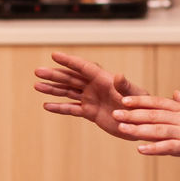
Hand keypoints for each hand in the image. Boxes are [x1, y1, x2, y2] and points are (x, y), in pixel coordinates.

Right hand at [34, 51, 148, 139]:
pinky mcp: (90, 113)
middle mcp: (95, 87)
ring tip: (37, 86)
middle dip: (54, 75)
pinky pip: (72, 109)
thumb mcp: (135, 95)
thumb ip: (126, 86)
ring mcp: (91, 99)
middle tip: (37, 71)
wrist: (142, 125)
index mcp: (104, 79)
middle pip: (71, 78)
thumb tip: (119, 75)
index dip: (69, 61)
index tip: (54, 55)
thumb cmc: (142, 106)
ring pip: (68, 92)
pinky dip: (60, 107)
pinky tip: (47, 105)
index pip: (83, 67)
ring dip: (53, 89)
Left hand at [114, 91, 179, 167]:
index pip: (160, 102)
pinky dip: (154, 148)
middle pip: (155, 114)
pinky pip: (170, 147)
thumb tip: (176, 93)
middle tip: (114, 111)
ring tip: (121, 127)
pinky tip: (140, 149)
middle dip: (133, 113)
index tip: (124, 99)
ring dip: (138, 128)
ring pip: (159, 129)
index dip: (141, 101)